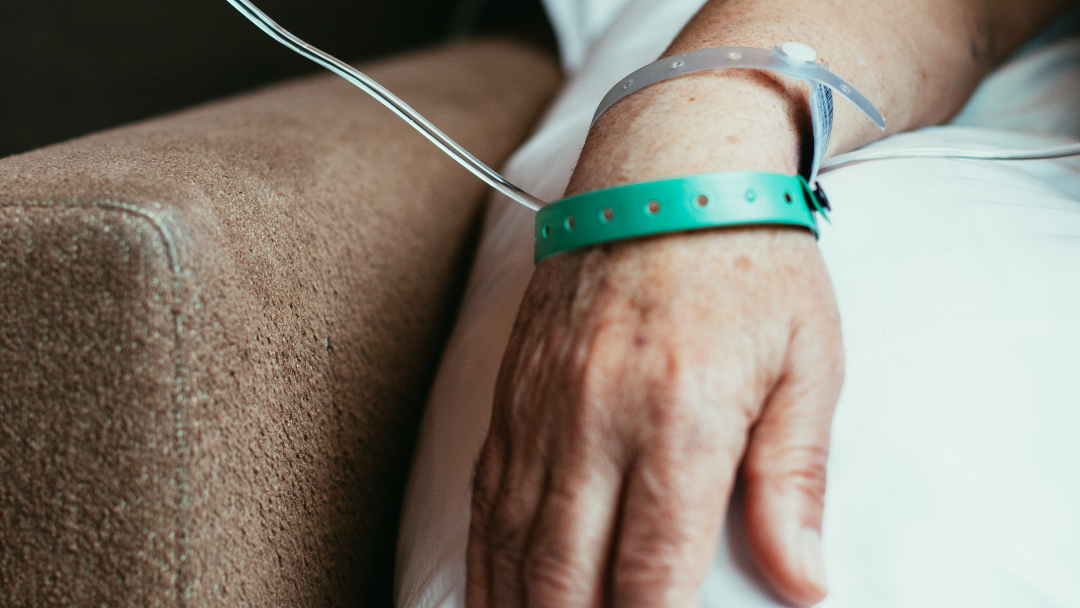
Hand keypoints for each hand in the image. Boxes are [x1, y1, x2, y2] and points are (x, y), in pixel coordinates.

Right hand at [466, 225, 843, 607]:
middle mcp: (598, 419)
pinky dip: (484, 555)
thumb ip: (794, 479)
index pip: (654, 573)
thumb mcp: (808, 364)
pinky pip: (487, 491)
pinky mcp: (515, 388)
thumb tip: (802, 583)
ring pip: (513, 541)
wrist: (669, 168)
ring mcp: (545, 403)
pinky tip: (489, 591)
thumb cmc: (754, 263)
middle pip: (566, 573)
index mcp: (682, 419)